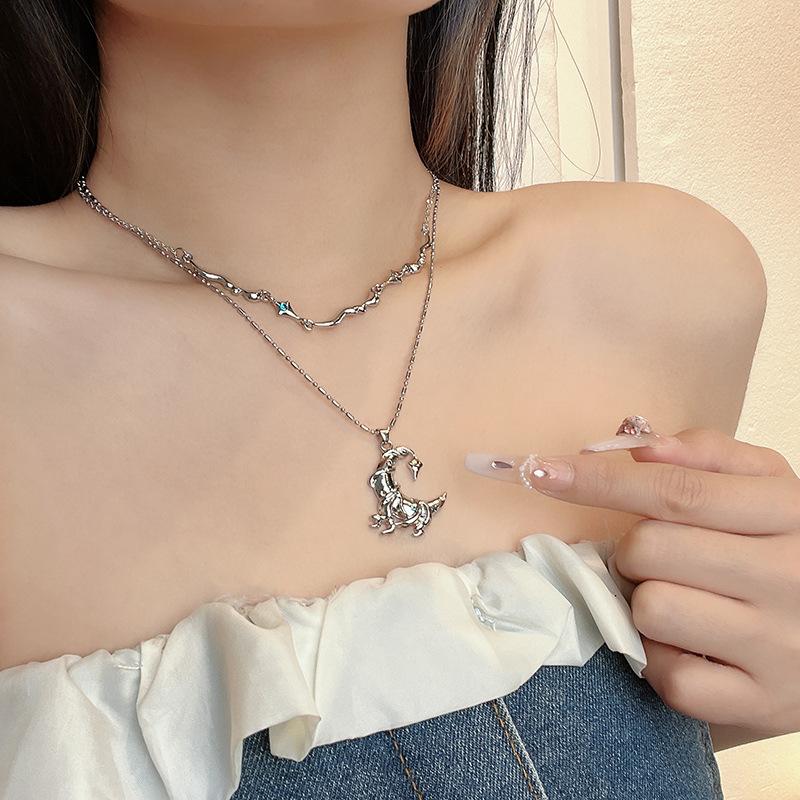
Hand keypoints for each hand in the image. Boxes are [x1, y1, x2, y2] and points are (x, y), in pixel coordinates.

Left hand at [465, 426, 799, 736]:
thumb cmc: (784, 550)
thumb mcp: (763, 488)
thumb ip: (705, 455)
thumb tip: (637, 445)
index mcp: (788, 512)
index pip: (674, 490)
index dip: (598, 480)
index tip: (541, 472)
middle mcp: (789, 576)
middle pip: (649, 548)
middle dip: (632, 550)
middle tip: (660, 558)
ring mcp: (778, 646)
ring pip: (650, 610)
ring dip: (644, 603)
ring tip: (680, 599)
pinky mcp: (762, 702)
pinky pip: (669, 678)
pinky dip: (661, 661)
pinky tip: (689, 647)